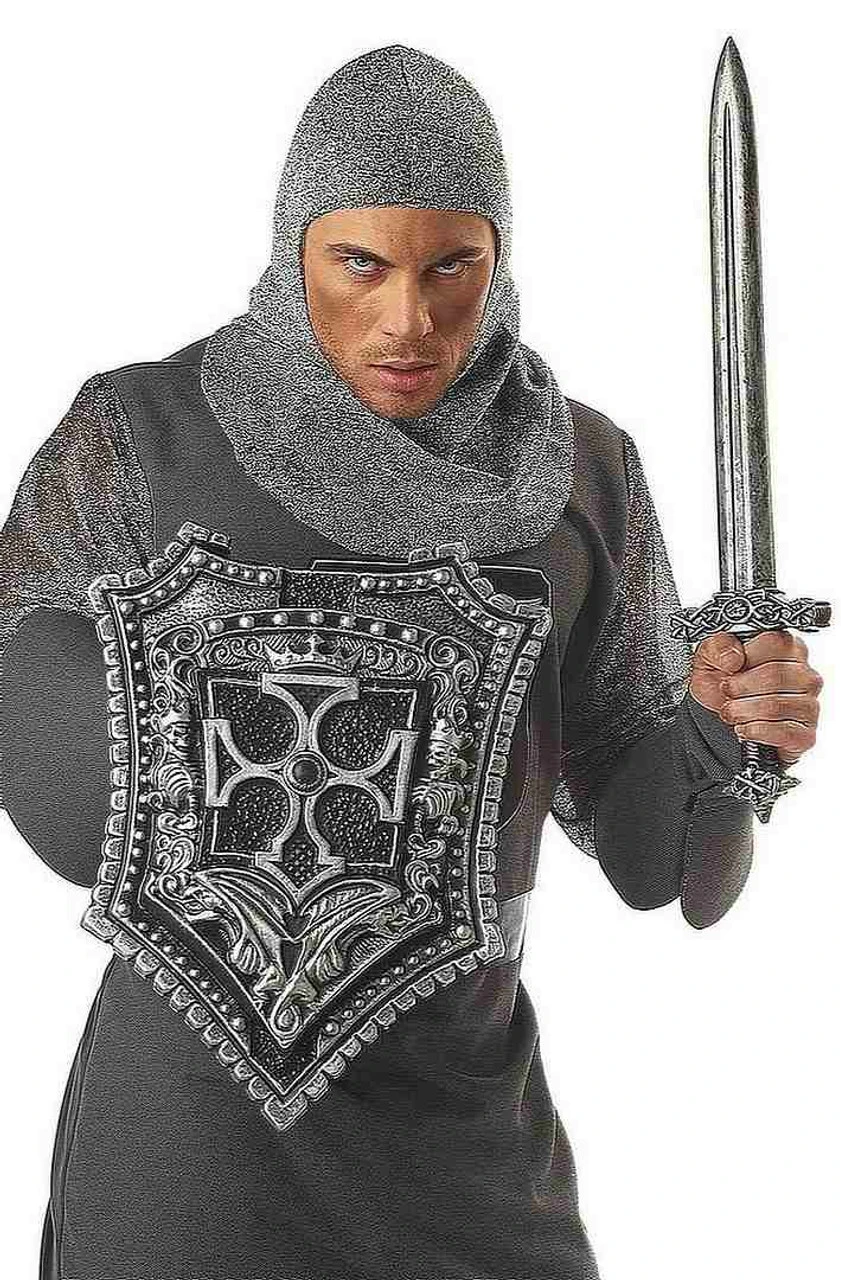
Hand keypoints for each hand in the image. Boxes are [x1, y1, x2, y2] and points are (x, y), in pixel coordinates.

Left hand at [689, 630, 822, 764]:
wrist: (716, 719)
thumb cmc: (721, 684)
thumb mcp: (709, 658)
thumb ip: (718, 647)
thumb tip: (734, 657)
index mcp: (786, 648)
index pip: (776, 642)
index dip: (746, 658)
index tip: (730, 669)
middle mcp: (804, 675)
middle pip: (775, 676)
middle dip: (740, 688)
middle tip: (726, 693)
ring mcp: (809, 706)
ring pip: (777, 706)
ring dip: (744, 711)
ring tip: (731, 712)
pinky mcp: (805, 735)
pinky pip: (786, 733)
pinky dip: (756, 731)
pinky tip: (744, 728)